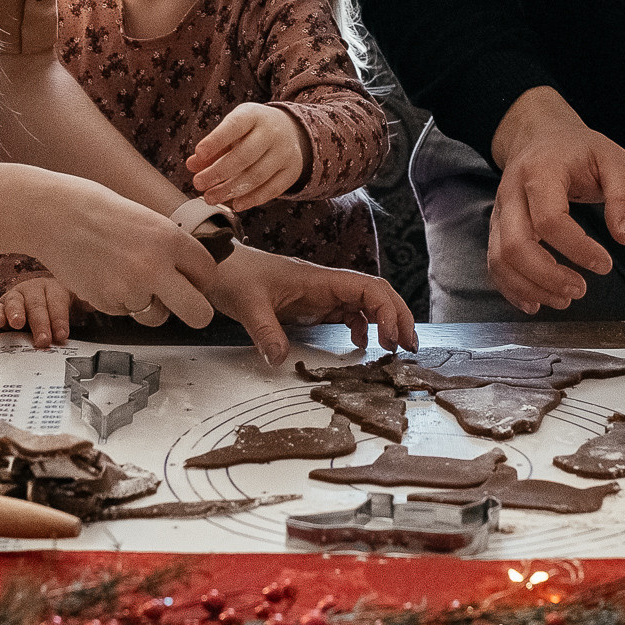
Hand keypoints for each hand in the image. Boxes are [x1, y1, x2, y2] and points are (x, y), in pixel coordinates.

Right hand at [0, 277, 78, 349]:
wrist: (36, 292)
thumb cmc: (54, 302)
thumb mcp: (72, 302)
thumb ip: (82, 305)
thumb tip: (94, 304)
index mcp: (54, 288)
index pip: (57, 302)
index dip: (59, 319)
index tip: (62, 335)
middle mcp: (34, 289)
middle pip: (37, 305)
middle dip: (40, 324)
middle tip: (43, 340)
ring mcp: (17, 296)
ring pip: (16, 302)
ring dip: (16, 313)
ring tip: (18, 324)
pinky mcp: (2, 304)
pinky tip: (0, 323)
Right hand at [21, 173, 218, 330]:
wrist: (54, 214)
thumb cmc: (98, 210)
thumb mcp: (147, 219)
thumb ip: (170, 247)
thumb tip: (190, 272)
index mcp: (169, 239)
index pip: (208, 273)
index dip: (202, 279)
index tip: (194, 280)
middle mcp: (154, 267)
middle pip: (199, 313)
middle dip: (196, 313)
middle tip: (186, 306)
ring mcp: (130, 289)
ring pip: (157, 317)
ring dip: (150, 306)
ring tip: (129, 279)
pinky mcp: (107, 303)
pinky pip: (126, 312)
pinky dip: (119, 301)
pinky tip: (105, 275)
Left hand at [187, 103, 307, 209]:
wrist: (290, 130)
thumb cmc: (253, 130)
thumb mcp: (233, 129)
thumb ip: (213, 146)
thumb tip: (193, 164)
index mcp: (253, 115)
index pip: (234, 126)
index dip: (216, 140)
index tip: (198, 153)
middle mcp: (272, 132)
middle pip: (245, 155)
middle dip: (218, 172)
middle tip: (199, 183)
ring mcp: (285, 152)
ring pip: (257, 175)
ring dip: (231, 190)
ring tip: (211, 197)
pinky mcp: (292, 171)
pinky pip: (272, 189)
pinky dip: (252, 199)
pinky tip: (236, 203)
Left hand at [204, 244, 417, 366]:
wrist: (214, 264)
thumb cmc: (233, 275)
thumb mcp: (247, 304)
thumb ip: (264, 331)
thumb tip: (279, 360)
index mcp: (319, 279)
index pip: (368, 288)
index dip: (389, 311)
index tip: (394, 340)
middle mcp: (326, 284)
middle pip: (376, 294)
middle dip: (398, 316)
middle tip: (409, 348)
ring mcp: (320, 294)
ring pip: (365, 304)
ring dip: (384, 322)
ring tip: (393, 349)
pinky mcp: (311, 304)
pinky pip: (346, 313)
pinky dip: (361, 327)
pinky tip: (358, 344)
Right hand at [485, 87, 624, 312]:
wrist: (540, 135)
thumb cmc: (579, 149)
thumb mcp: (613, 159)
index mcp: (540, 172)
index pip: (549, 219)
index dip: (577, 248)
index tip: (605, 264)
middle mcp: (512, 193)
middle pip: (515, 245)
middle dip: (547, 276)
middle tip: (581, 290)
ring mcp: (500, 212)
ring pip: (500, 259)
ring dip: (530, 287)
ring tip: (564, 300)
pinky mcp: (498, 228)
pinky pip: (494, 263)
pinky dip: (512, 288)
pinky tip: (536, 302)